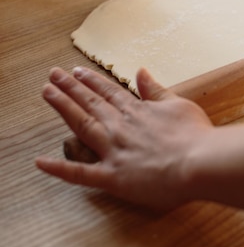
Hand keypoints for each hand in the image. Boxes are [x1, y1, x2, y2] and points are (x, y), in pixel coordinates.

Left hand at [36, 67, 213, 209]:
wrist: (201, 162)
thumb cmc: (196, 135)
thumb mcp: (178, 104)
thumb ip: (156, 90)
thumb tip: (141, 72)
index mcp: (138, 111)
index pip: (110, 92)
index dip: (92, 81)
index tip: (77, 70)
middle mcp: (121, 126)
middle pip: (91, 103)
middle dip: (70, 87)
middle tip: (53, 74)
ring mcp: (114, 150)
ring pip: (82, 125)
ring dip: (63, 108)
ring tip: (47, 93)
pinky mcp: (112, 176)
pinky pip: (81, 173)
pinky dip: (59, 169)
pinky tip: (40, 162)